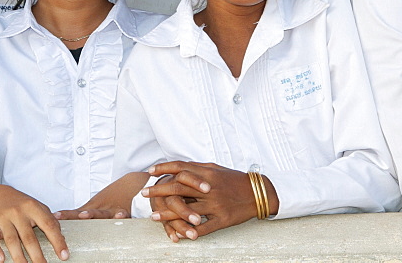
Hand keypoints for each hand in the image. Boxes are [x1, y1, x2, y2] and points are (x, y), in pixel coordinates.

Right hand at [0, 185, 68, 262]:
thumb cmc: (19, 204)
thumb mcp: (36, 206)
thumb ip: (49, 220)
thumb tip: (63, 239)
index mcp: (33, 208)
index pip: (49, 225)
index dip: (58, 241)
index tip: (64, 255)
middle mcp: (19, 213)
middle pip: (29, 237)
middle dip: (37, 255)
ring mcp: (4, 218)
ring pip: (12, 240)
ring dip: (19, 257)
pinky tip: (1, 260)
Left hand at [53, 172, 145, 220]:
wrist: (133, 182)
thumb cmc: (114, 196)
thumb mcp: (98, 205)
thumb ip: (85, 214)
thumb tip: (68, 222)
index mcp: (94, 207)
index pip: (76, 213)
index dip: (66, 215)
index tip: (54, 216)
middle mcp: (102, 208)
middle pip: (85, 213)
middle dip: (72, 216)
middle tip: (60, 217)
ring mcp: (113, 209)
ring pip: (102, 213)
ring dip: (92, 214)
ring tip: (84, 215)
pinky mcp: (127, 211)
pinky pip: (124, 214)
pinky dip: (121, 216)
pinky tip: (120, 216)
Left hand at [143, 161, 278, 239]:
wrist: (258, 193)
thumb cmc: (234, 180)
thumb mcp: (216, 169)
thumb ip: (198, 168)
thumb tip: (179, 167)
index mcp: (207, 173)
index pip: (181, 167)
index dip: (164, 168)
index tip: (150, 171)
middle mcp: (209, 188)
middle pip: (179, 187)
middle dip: (159, 191)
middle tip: (143, 193)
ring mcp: (215, 205)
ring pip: (187, 210)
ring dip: (168, 214)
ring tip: (153, 216)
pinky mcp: (222, 220)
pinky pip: (203, 228)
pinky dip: (189, 231)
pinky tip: (176, 234)